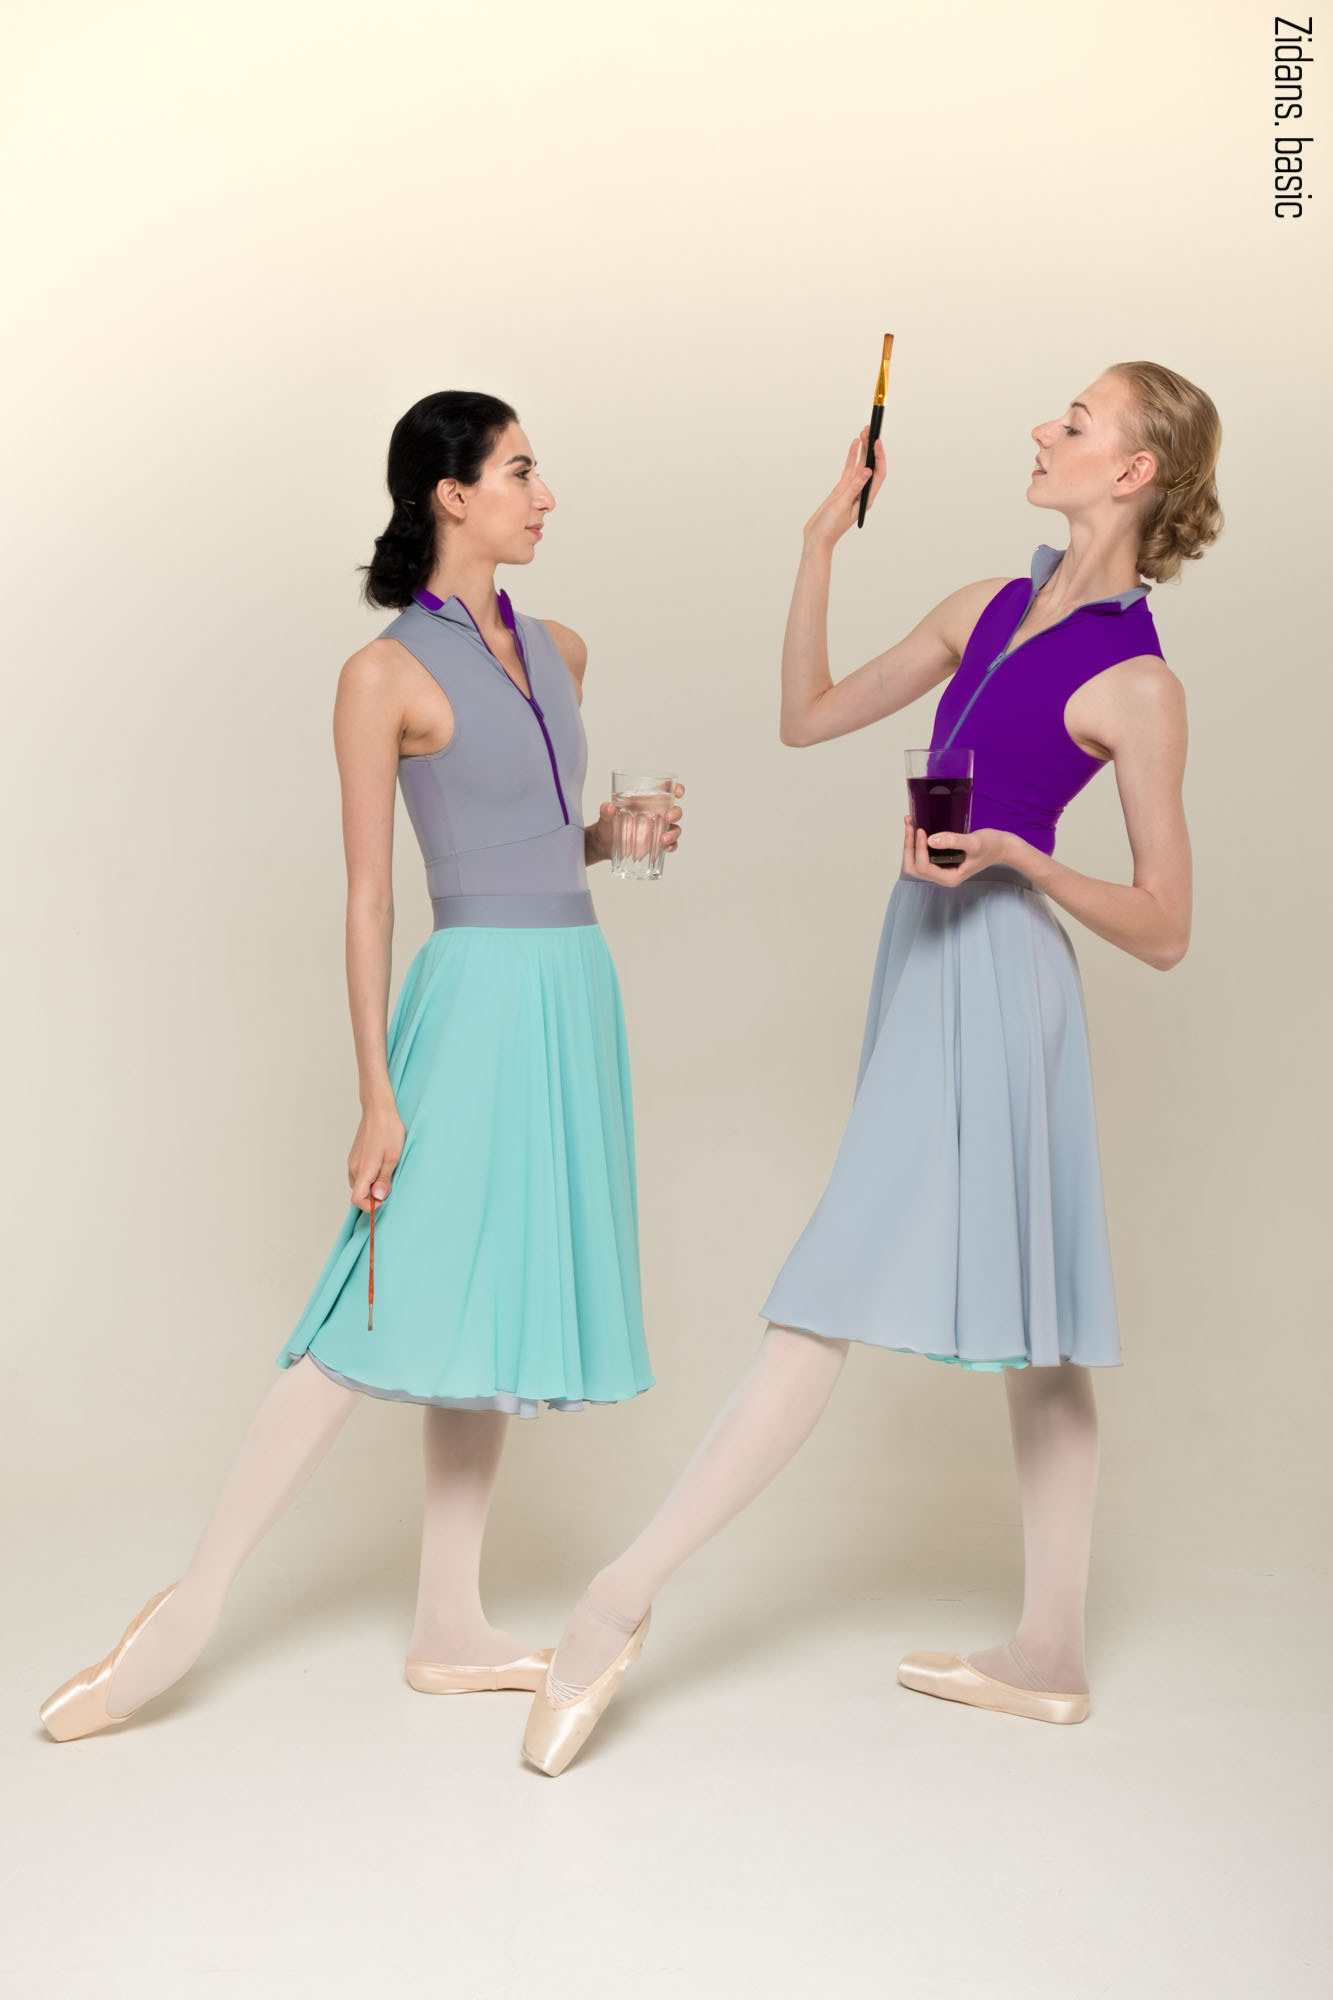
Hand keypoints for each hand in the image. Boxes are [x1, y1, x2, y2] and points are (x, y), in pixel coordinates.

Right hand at [348, 1100, 404, 1211]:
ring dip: (371, 1186)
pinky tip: (381, 1166)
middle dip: (373, 1196)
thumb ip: (384, 1179)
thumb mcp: (393, 1157)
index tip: (384, 1200)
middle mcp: (353, 1168)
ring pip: (359, 1184)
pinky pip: (359, 1174)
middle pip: (358, 1194)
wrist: (378, 1109)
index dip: (370, 1206)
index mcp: (363, 1170)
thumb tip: (377, 1198)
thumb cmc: (388, 1130)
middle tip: (390, 1184)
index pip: (357, 1200)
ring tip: (387, 1173)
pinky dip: (368, 1177)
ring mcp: (352, 1162)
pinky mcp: (354, 1156)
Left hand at [588, 782, 685, 863]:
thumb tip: (609, 807)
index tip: (678, 793)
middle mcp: (656, 814)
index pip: (666, 791)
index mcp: (647, 801)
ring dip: (673, 833)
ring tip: (663, 840)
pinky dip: (672, 846)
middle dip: (675, 813)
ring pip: (675, 828)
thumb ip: (605, 810)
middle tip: (667, 817)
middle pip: (674, 810)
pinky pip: (671, 844)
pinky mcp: (656, 844)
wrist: (604, 845)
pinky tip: (666, 848)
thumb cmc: (608, 825)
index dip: (677, 789)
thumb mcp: (605, 816)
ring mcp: (658, 829)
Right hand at [802, 427, 886, 552]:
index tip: (876, 441)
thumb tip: (866, 471)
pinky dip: (851, 457)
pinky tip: (853, 445)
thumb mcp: (841, 506)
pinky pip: (849, 469)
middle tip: (869, 431)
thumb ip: (853, 488)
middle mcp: (862, 493)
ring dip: (862, 450)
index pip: (878, 474)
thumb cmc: (829, 528)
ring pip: (860, 465)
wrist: (817, 538)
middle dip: (871, 448)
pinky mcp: (842, 489)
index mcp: (865, 499)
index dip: (879, 456)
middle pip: (870, 467)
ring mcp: (852, 490)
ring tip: (862, 433)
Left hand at [901, 816, 1014, 886]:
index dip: (918, 848)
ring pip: (915, 861)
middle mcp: (942, 876)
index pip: (923, 867)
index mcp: (949, 878)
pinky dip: (916, 842)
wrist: (1001, 846)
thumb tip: (931, 839)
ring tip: (910, 822)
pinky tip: (916, 827)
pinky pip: (922, 854)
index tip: (921, 830)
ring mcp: (940, 870)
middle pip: (913, 867)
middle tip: (910, 825)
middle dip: (909, 846)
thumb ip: (953, 841)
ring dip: (910, 843)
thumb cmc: (991, 846)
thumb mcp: (974, 842)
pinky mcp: (940, 861)